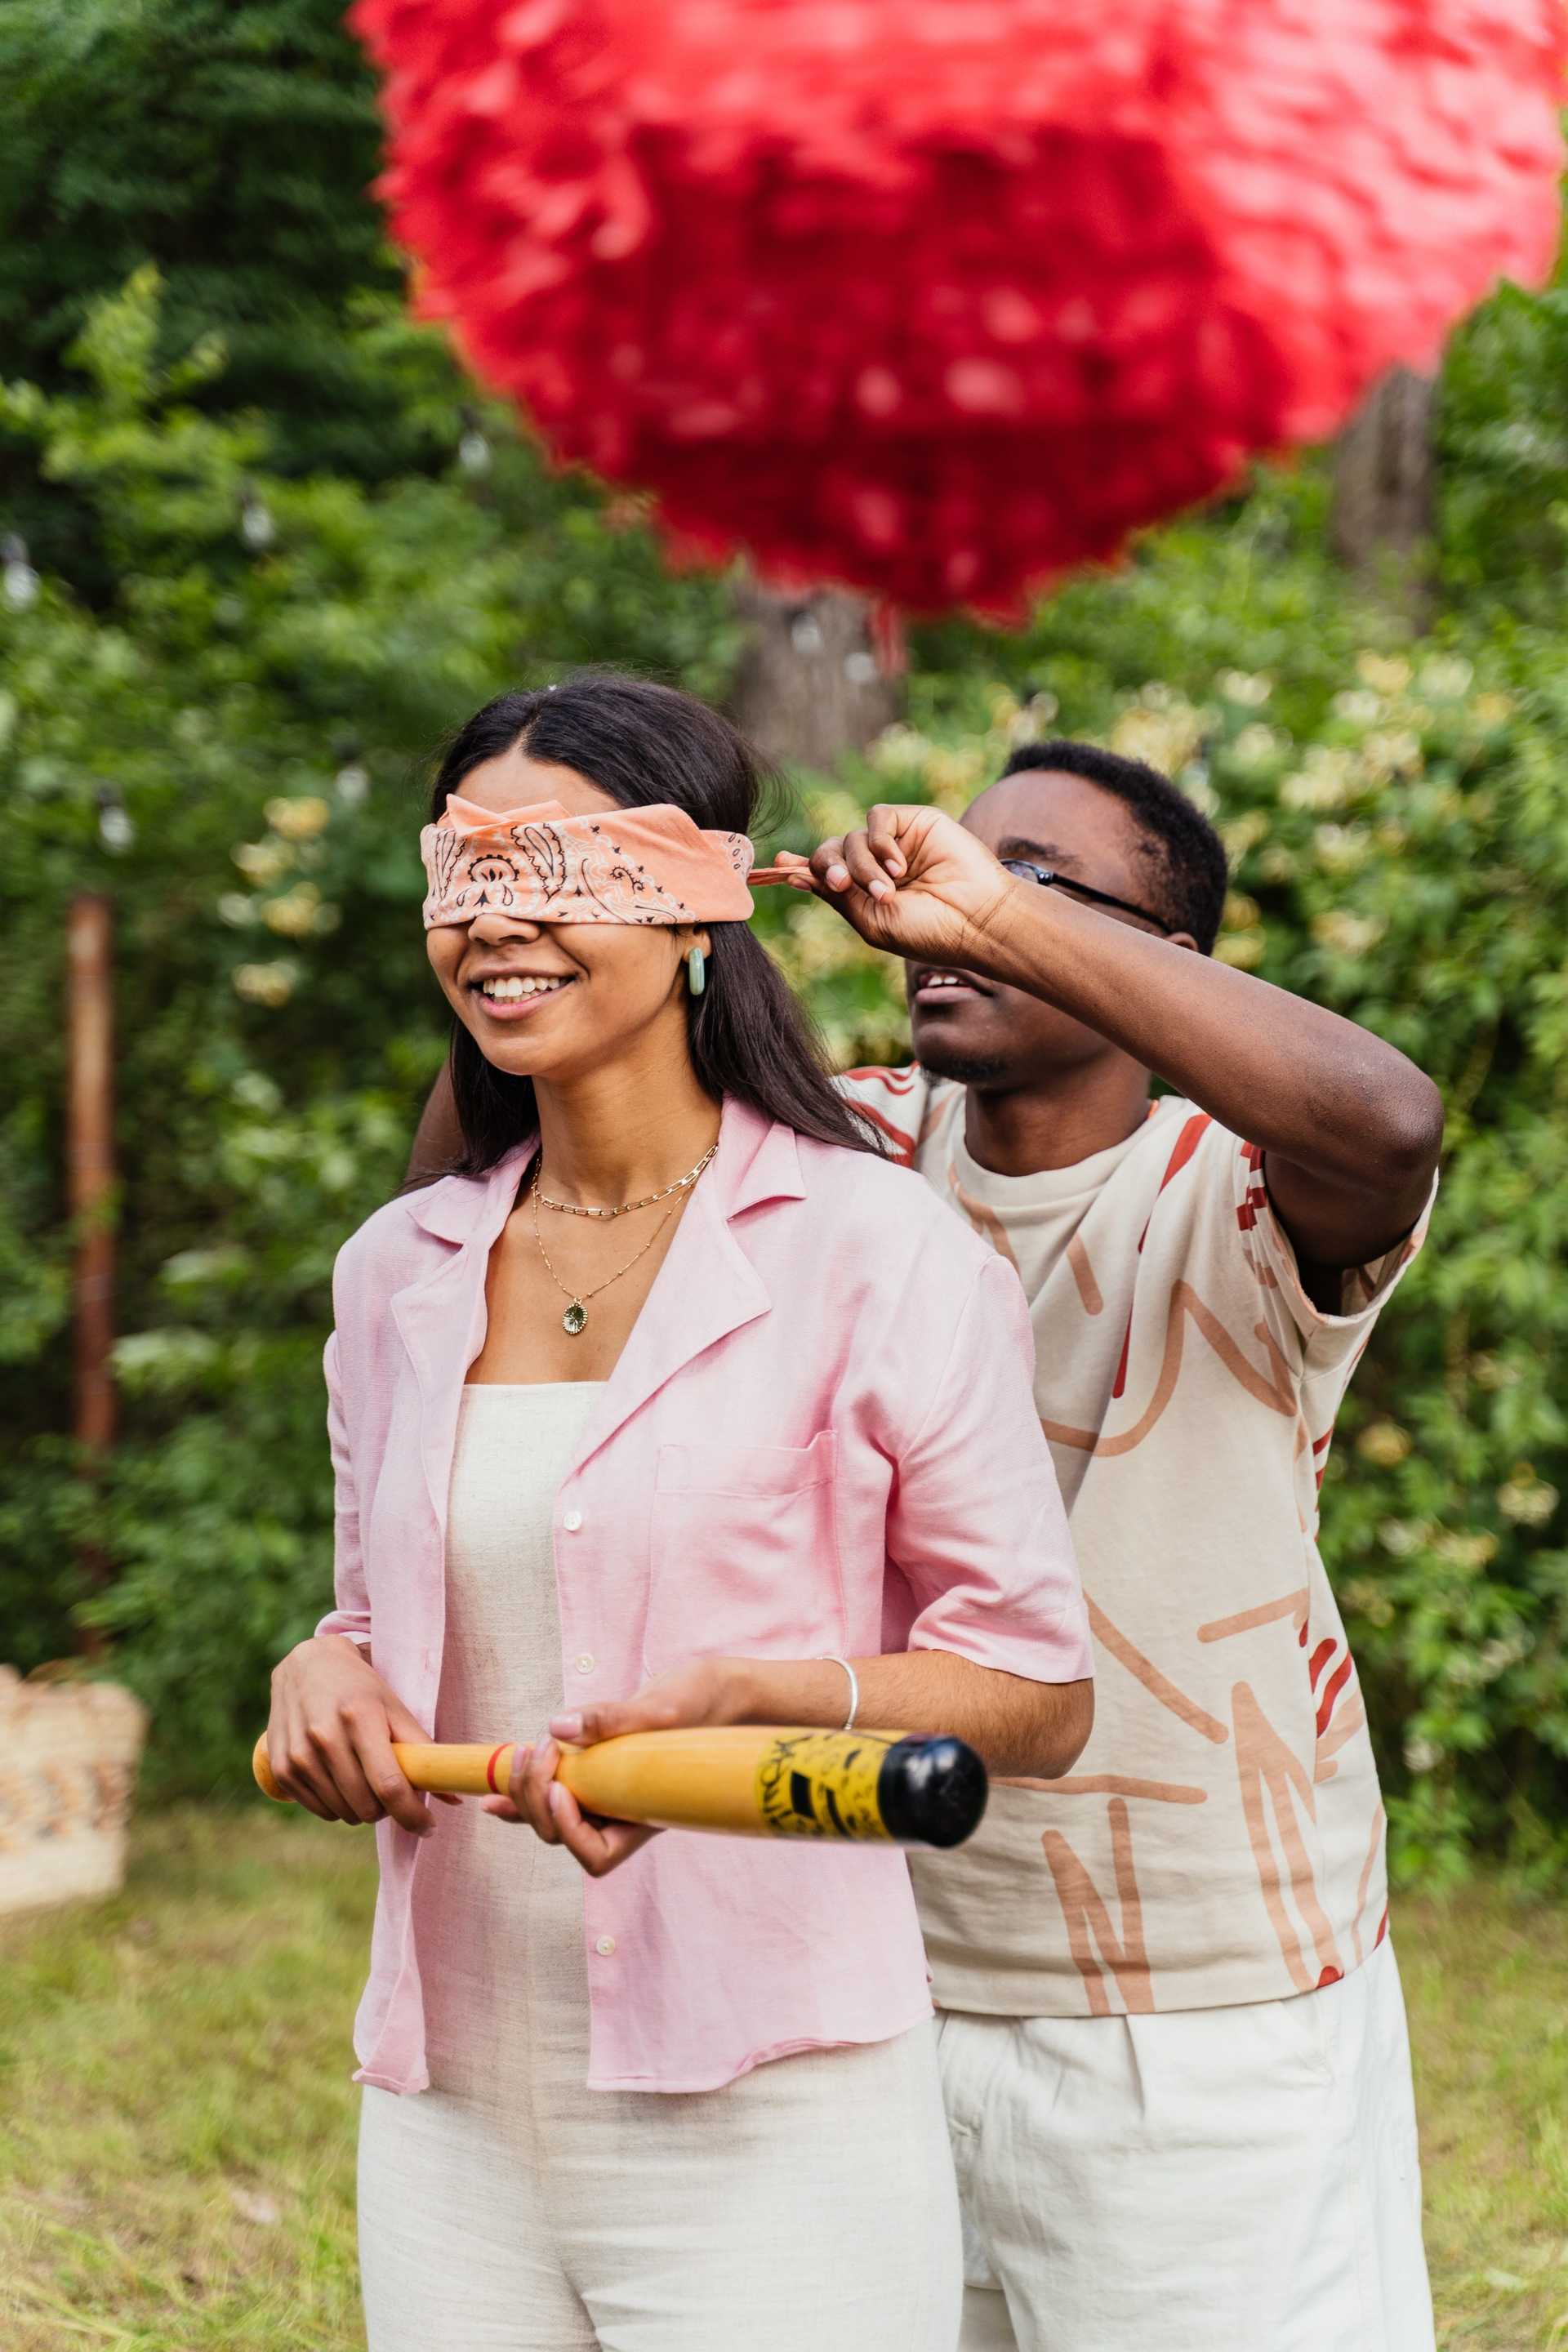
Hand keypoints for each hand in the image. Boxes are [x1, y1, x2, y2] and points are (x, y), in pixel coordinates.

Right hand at [267, 1635, 448, 1835]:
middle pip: (366, 1806)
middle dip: (388, 1810)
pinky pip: (319, 1811)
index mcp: (359, 1717)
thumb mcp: (394, 1708)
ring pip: (343, 1813)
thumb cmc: (359, 1689)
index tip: (429, 1825)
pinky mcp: (281, 1768)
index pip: (388, 1784)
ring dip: (363, 1809)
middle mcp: (324, 1737)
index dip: (412, 1814)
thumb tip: (454, 1799)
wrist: (307, 1666)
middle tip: (392, 1791)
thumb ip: (423, 1752)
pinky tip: (341, 1781)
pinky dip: (337, 1806)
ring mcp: (299, 1754)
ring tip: (366, 1781)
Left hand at [480, 1659, 745, 1878]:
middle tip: (536, 1750)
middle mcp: (622, 1813)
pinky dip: (522, 1792)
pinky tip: (494, 1793)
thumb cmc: (703, 1705)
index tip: (562, 1787)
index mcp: (646, 1816)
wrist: (718, 1691)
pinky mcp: (595, 1772)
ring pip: (551, 1816)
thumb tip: (560, 1725)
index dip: (569, 1831)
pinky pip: (553, 1792)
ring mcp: (606, 1795)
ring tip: (522, 1751)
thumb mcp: (665, 1709)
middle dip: (536, 1800)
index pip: (596, 1855)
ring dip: (525, 1790)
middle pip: (563, 1835)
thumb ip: (614, 1720)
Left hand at [772, 804, 1019, 968]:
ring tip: (889, 891)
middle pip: (829, 851)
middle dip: (827, 867)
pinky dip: (880, 843)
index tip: (780, 865)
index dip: (801, 866)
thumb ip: (835, 897)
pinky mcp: (913, 822)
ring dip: (862, 866)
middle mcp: (876, 866)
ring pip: (850, 837)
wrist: (975, 920)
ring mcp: (894, 844)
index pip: (824, 872)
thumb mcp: (872, 922)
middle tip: (840, 884)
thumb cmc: (928, 931)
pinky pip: (877, 819)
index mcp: (863, 892)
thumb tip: (794, 874)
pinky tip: (900, 867)